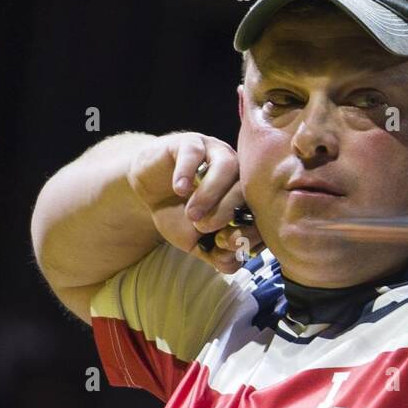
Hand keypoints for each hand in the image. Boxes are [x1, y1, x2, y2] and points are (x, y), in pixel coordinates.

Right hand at [126, 132, 263, 273]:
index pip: (258, 210)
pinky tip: (179, 189)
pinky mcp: (190, 143)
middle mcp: (236, 171)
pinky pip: (195, 152)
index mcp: (244, 195)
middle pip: (245, 186)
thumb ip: (214, 253)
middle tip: (204, 226)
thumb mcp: (194, 240)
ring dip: (211, 193)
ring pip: (227, 165)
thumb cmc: (178, 213)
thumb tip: (233, 265)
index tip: (227, 244)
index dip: (248, 228)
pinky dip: (188, 172)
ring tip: (192, 213)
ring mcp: (214, 152)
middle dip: (227, 211)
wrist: (148, 189)